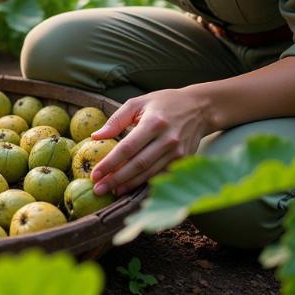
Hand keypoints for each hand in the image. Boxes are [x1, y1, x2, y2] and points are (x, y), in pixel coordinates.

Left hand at [89, 88, 212, 196]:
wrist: (199, 108)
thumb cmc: (164, 103)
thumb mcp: (138, 103)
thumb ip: (116, 120)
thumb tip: (95, 137)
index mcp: (153, 123)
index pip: (127, 148)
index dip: (110, 163)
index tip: (95, 174)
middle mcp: (167, 139)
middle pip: (138, 164)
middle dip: (116, 179)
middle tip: (98, 189)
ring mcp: (178, 152)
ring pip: (149, 173)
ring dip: (129, 184)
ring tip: (112, 190)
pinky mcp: (184, 160)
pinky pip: (161, 175)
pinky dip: (145, 183)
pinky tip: (131, 188)